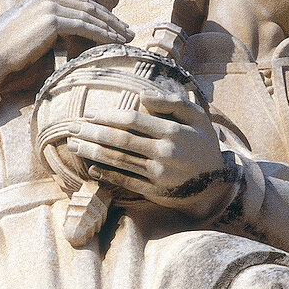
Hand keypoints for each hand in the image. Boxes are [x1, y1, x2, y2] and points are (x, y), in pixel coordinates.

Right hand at [0, 0, 133, 88]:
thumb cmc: (10, 51)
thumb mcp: (34, 32)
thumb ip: (53, 29)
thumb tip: (72, 39)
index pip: (81, 3)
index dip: (102, 14)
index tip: (117, 26)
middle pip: (90, 7)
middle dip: (112, 20)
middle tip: (129, 31)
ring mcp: (50, 6)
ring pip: (91, 16)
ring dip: (112, 28)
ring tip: (127, 39)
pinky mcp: (52, 20)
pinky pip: (85, 27)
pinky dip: (103, 34)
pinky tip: (115, 42)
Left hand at [73, 92, 236, 218]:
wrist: (215, 183)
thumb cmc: (202, 143)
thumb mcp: (197, 117)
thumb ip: (172, 103)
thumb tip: (142, 96)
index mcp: (174, 132)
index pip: (134, 121)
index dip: (108, 116)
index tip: (90, 115)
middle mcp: (165, 153)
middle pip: (121, 140)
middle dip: (93, 133)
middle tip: (72, 128)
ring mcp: (158, 174)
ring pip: (119, 160)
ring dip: (93, 152)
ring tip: (74, 145)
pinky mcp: (155, 191)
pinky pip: (126, 181)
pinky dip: (107, 175)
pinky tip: (91, 168)